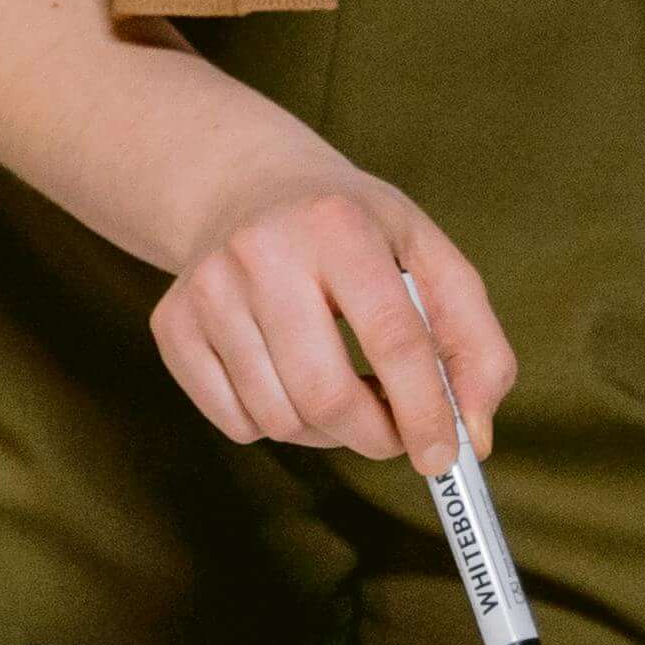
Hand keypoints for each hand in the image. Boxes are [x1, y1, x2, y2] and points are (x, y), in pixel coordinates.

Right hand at [147, 147, 517, 467]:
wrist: (247, 187)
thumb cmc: (353, 230)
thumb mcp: (426, 254)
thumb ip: (473, 340)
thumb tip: (474, 436)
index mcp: (339, 224)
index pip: (393, 338)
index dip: (425, 410)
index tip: (445, 457)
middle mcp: (262, 251)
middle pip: (326, 394)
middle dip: (374, 436)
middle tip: (397, 434)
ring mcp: (207, 289)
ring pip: (279, 420)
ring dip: (328, 432)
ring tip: (343, 387)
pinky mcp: (171, 325)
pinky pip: (237, 424)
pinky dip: (277, 425)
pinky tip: (289, 378)